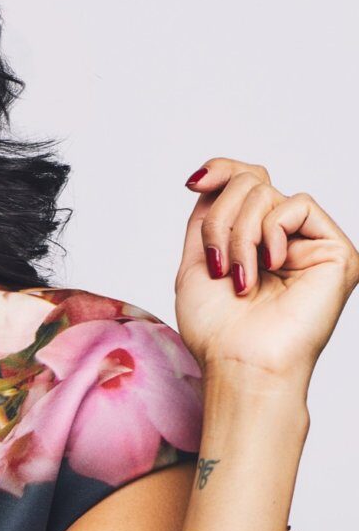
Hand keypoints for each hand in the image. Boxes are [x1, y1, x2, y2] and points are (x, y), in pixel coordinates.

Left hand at [174, 157, 358, 400]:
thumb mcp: (197, 259)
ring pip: (266, 191)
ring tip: (239, 277)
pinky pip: (297, 205)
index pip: (244, 180)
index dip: (221, 169)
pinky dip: (271, 231)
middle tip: (217, 264)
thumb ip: (208, 214)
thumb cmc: (216, 327)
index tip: (194, 182)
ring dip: (237, 234)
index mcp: (254, 239)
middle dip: (219, 219)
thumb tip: (214, 175)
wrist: (239, 362)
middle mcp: (284, 237)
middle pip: (249, 181)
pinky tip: (270, 265)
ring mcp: (310, 243)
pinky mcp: (335, 250)